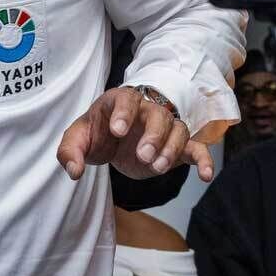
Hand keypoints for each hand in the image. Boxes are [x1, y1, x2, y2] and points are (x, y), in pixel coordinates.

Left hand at [56, 86, 213, 183]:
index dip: (124, 113)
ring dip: (171, 148)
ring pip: (178, 129)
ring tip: (157, 167)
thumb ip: (70, 152)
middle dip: (153, 135)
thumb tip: (73, 171)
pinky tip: (206, 175)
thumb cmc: (96, 132)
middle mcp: (147, 110)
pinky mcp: (177, 147)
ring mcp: (165, 128)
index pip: (126, 100)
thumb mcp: (77, 139)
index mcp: (120, 101)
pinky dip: (204, 160)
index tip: (117, 130)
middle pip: (159, 114)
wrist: (114, 139)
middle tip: (143, 156)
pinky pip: (196, 149)